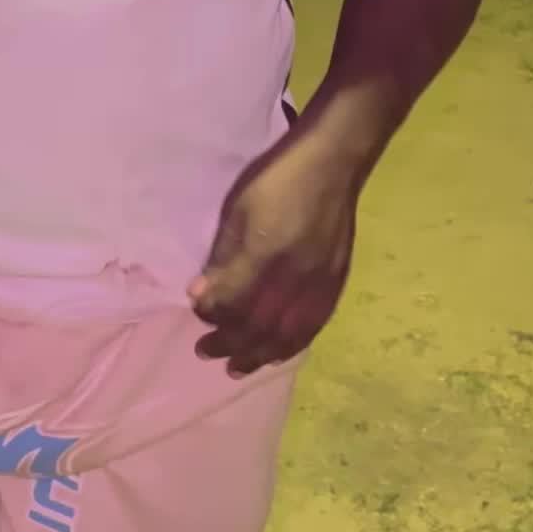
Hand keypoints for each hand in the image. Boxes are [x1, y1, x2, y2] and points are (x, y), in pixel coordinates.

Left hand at [189, 132, 358, 376]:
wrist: (332, 164)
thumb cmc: (277, 179)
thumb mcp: (237, 208)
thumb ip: (222, 255)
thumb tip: (200, 294)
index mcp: (265, 252)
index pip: (232, 301)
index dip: (210, 314)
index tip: (196, 312)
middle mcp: (293, 276)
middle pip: (258, 326)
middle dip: (228, 343)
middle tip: (204, 351)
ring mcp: (319, 284)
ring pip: (285, 335)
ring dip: (257, 356)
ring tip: (235, 366)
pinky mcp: (335, 285)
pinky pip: (311, 328)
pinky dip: (289, 346)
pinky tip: (274, 354)